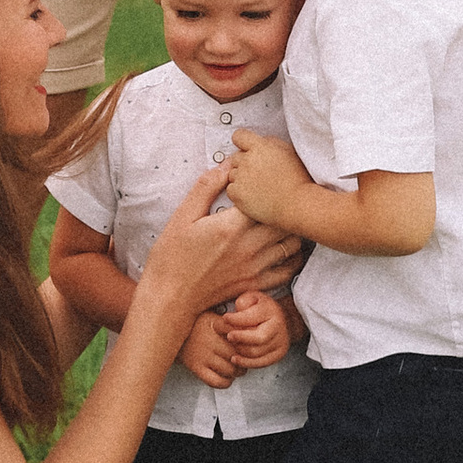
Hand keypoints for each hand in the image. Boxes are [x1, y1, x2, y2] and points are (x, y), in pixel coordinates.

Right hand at [142, 161, 304, 319]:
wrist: (170, 297)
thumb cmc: (172, 256)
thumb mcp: (183, 215)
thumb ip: (206, 187)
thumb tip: (227, 165)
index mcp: (231, 226)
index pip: (265, 199)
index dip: (266, 187)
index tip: (261, 182)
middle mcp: (248, 247)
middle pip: (284, 220)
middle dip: (283, 207)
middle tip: (278, 199)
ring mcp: (255, 267)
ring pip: (291, 244)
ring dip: (291, 230)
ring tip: (282, 221)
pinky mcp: (256, 284)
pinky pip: (287, 270)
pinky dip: (292, 257)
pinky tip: (284, 248)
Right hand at [179, 309, 244, 389]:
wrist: (168, 331)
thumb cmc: (194, 324)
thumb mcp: (211, 315)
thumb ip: (229, 321)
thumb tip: (251, 327)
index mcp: (214, 323)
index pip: (239, 333)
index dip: (249, 340)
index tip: (251, 343)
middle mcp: (209, 339)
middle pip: (238, 353)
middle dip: (246, 358)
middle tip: (246, 358)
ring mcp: (202, 354)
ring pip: (230, 369)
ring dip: (238, 371)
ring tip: (238, 368)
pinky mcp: (196, 368)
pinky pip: (217, 381)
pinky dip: (226, 382)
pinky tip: (227, 377)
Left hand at [215, 287, 294, 367]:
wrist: (281, 319)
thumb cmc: (261, 308)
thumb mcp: (252, 298)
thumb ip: (243, 302)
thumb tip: (236, 313)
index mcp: (271, 311)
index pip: (253, 317)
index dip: (236, 319)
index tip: (224, 318)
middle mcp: (279, 327)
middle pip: (258, 338)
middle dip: (240, 338)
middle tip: (227, 335)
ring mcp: (280, 342)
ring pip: (256, 352)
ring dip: (239, 350)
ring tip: (230, 344)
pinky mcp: (278, 354)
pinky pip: (260, 363)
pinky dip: (245, 362)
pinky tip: (234, 358)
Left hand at [224, 129, 311, 228]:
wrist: (297, 204)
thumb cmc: (298, 180)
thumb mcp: (289, 152)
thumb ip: (271, 142)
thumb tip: (261, 141)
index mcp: (260, 146)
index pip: (239, 136)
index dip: (242, 143)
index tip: (246, 149)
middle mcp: (248, 160)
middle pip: (235, 157)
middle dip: (244, 164)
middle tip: (259, 173)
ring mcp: (241, 177)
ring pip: (232, 174)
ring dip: (241, 179)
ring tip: (259, 186)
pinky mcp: (237, 194)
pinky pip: (231, 189)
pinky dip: (239, 193)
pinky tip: (253, 196)